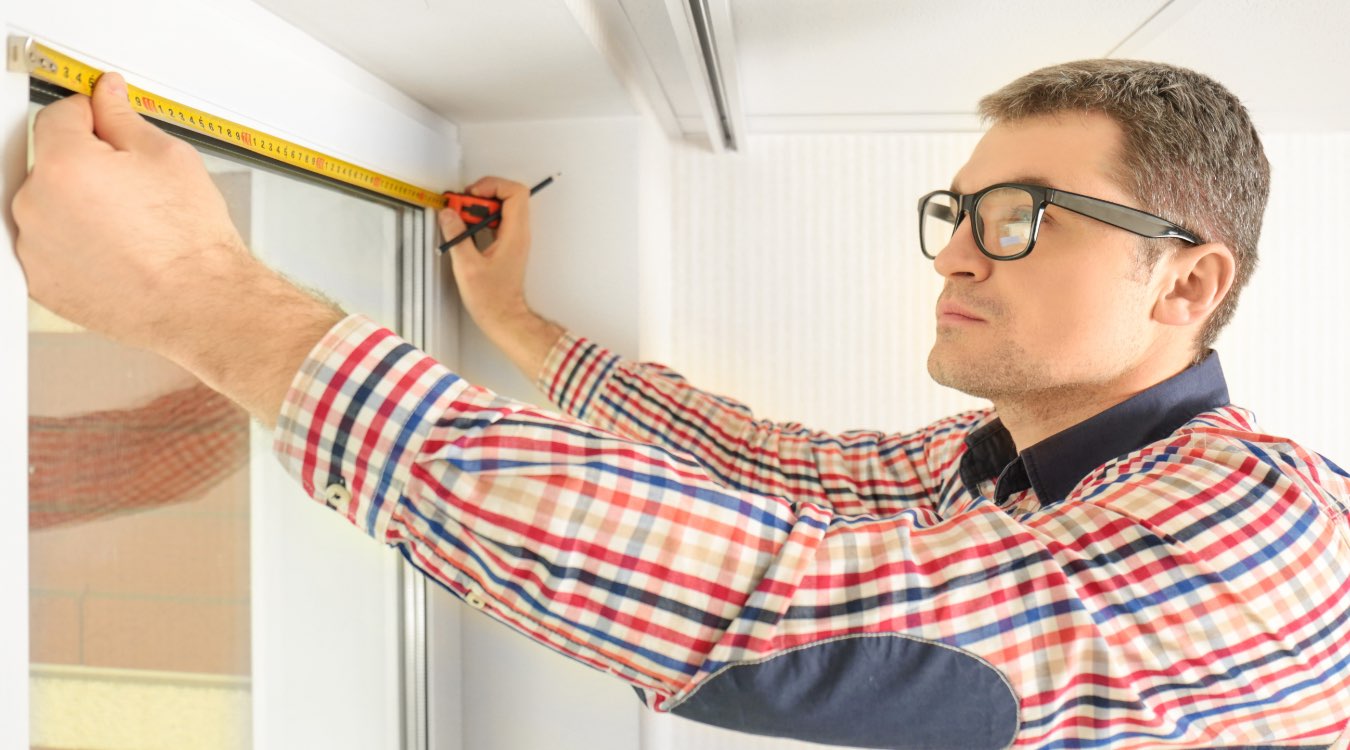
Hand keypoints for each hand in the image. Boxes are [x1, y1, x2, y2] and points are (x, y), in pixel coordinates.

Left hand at [12, 72, 257, 351]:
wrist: (198, 302)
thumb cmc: (190, 244)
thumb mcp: (169, 159)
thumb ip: (124, 119)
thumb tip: (108, 97)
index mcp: (66, 165)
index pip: (57, 116)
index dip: (89, 115)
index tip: (104, 123)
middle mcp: (37, 205)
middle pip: (50, 163)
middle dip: (84, 166)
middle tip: (131, 187)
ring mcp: (34, 247)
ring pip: (48, 206)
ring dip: (76, 206)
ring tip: (127, 225)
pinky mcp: (40, 280)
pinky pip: (50, 246)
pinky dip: (74, 244)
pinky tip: (116, 249)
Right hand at [437, 176, 562, 378]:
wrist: (504, 317)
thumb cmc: (492, 299)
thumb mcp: (467, 266)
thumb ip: (456, 236)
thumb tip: (448, 214)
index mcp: (515, 234)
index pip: (515, 192)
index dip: (493, 185)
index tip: (471, 194)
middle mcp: (518, 233)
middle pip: (507, 197)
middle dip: (481, 196)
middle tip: (461, 208)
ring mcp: (514, 239)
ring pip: (501, 208)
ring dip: (479, 208)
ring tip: (460, 219)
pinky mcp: (507, 246)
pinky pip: (496, 222)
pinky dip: (480, 220)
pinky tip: (465, 231)